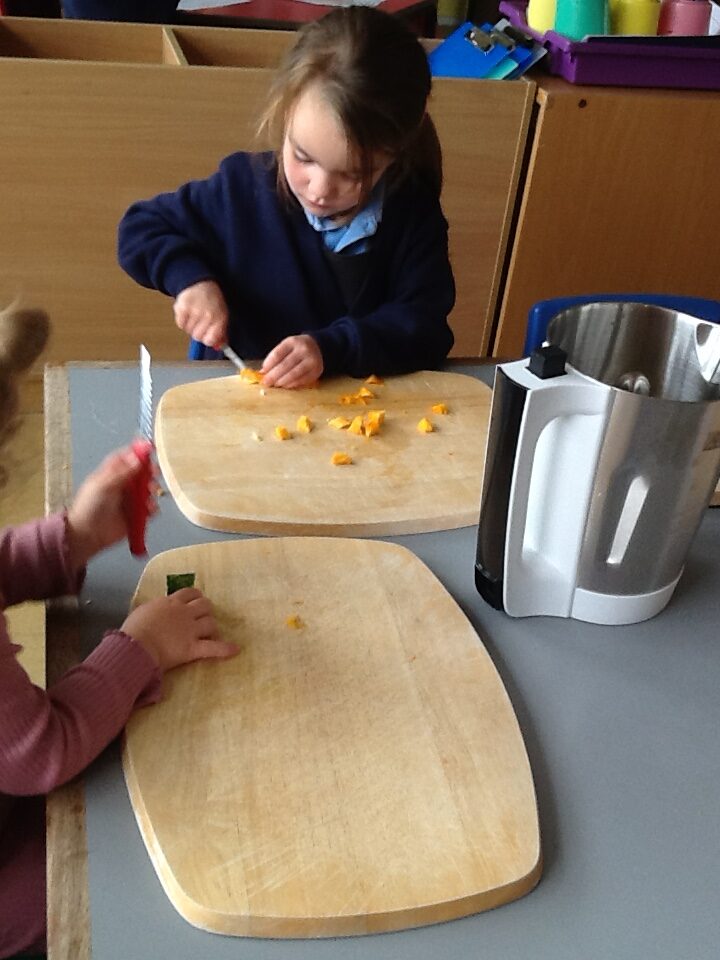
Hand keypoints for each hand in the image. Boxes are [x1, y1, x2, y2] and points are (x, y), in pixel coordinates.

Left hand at [67, 443, 156, 569]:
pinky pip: (151, 507)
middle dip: (150, 472)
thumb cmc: (90, 506)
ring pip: (149, 489)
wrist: (88, 534)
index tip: (150, 448)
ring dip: (152, 490)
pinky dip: (153, 508)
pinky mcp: (137, 514)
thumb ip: (122, 472)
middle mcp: (124, 483)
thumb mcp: (103, 485)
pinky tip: (149, 510)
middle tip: (154, 473)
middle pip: (142, 471)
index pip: (128, 456)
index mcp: (112, 472)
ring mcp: (131, 498)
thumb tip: (139, 458)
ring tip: (149, 494)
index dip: (139, 451)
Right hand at [121, 587, 236, 672]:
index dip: (195, 597)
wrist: (135, 645)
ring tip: (211, 633)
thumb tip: (155, 612)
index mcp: (170, 602)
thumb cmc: (132, 630)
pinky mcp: (193, 647)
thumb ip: (153, 609)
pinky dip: (225, 649)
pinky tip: (235, 650)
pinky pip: (213, 648)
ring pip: (210, 623)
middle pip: (204, 605)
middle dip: (206, 610)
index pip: (189, 593)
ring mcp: (190, 630)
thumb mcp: (141, 611)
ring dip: (212, 627)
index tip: (196, 602)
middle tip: (204, 617)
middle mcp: (183, 613)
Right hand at [173, 280, 227, 348]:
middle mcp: (208, 315)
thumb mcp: (221, 315)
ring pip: (188, 331)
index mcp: (220, 317)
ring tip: (194, 313)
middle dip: (198, 331)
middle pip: (198, 336)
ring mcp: (195, 311)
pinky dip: (182, 320)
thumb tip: (218, 347)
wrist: (200, 282)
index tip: (206, 336)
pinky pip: (180, 324)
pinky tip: (188, 311)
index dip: (207, 339)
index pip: (210, 340)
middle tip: (200, 321)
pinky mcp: (182, 307)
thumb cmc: (212, 299)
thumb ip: (221, 332)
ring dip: (190, 325)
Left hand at [260, 334, 323, 387]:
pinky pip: (302, 380)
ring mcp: (312, 361)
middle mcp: (304, 350)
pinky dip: (292, 384)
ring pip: (294, 374)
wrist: (318, 347)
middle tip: (266, 383)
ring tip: (275, 385)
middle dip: (273, 376)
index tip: (262, 372)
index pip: (277, 354)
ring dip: (282, 381)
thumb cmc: (297, 348)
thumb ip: (275, 357)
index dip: (268, 365)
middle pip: (285, 365)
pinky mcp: (317, 371)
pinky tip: (285, 385)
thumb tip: (264, 372)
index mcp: (293, 342)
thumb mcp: (286, 346)